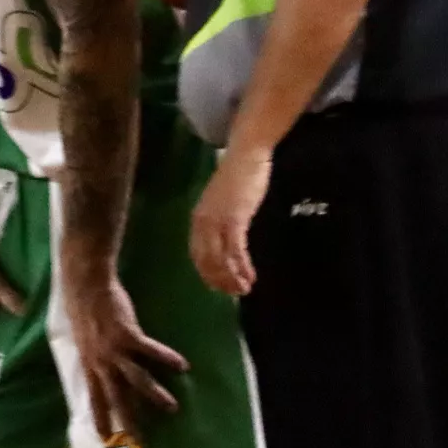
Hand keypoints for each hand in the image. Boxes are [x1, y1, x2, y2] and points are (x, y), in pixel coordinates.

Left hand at [64, 263, 187, 440]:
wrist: (84, 284)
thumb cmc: (82, 307)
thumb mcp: (81, 338)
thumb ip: (91, 355)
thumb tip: (98, 366)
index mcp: (89, 363)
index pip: (95, 398)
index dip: (100, 418)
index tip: (105, 439)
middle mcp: (101, 361)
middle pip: (117, 397)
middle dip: (129, 420)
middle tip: (140, 441)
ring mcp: (114, 349)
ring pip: (136, 379)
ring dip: (154, 395)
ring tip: (172, 408)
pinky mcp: (127, 334)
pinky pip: (150, 350)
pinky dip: (166, 358)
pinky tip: (182, 366)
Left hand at [190, 146, 270, 295]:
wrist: (246, 154)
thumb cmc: (237, 178)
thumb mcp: (223, 203)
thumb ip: (220, 222)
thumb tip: (226, 243)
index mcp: (197, 218)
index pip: (196, 254)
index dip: (207, 273)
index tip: (219, 287)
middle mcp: (202, 222)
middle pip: (206, 260)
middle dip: (219, 280)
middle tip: (234, 293)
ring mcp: (217, 220)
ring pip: (220, 259)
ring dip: (232, 278)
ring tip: (244, 290)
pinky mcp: (234, 218)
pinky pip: (235, 250)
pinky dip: (242, 266)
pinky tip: (250, 276)